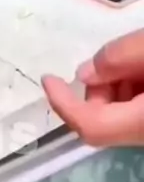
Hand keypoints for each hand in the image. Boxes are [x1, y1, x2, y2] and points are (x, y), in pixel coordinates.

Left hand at [42, 29, 143, 146]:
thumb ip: (117, 57)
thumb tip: (82, 75)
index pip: (92, 126)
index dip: (64, 104)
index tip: (47, 78)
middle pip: (106, 119)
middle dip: (99, 86)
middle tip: (119, 55)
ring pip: (121, 115)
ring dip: (118, 85)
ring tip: (137, 57)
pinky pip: (136, 113)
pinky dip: (133, 90)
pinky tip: (142, 67)